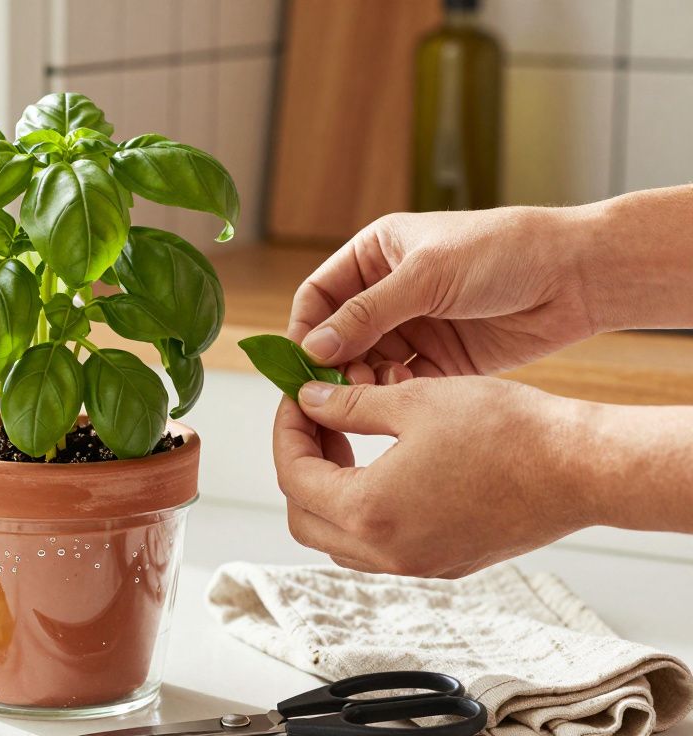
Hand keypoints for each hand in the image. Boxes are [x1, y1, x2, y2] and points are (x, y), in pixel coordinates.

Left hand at [272, 376, 596, 577]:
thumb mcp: (412, 401)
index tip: (296, 399)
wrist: (580, 469)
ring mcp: (416, 566)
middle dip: (300, 466)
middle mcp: (387, 553)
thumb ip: (348, 406)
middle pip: (304, 517)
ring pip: (339, 539)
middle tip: (316, 420)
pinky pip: (379, 547)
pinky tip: (385, 465)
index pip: (293, 477)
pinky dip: (364, 509)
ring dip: (329, 492)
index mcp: (369, 513)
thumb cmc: (506, 431)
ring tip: (348, 439)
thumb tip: (309, 402)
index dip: (286, 432)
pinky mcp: (443, 564)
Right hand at [287, 207, 598, 377]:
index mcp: (376, 253)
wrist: (575, 276)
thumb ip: (367, 314)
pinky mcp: (441, 359)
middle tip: (336, 387)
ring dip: (364, 380)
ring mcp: (414, 326)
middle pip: (338, 335)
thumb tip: (312, 347)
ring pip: (366, 363)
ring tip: (376, 389)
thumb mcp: (426, 276)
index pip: (319, 294)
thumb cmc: (503, 252)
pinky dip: (395, 391)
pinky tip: (404, 392)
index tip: (299, 362)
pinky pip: (401, 381)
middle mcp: (389, 291)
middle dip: (334, 362)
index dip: (304, 328)